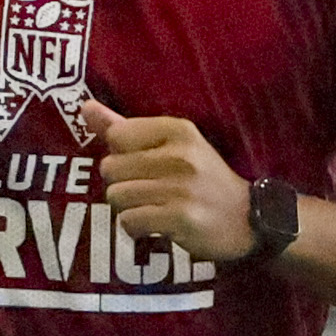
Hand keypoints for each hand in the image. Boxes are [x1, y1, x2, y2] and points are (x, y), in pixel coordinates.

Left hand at [90, 101, 254, 260]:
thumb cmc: (204, 180)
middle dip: (124, 183)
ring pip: (116, 196)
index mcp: (178, 130)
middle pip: (110, 168)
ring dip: (129, 207)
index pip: (117, 136)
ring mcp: (180, 188)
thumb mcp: (173, 146)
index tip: (148, 165)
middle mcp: (179, 156)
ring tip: (155, 209)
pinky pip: (129, 221)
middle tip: (152, 192)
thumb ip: (127, 128)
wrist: (250, 220)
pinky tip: (157, 226)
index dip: (124, 154)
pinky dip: (137, 228)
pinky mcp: (180, 218)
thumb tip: (86, 107)